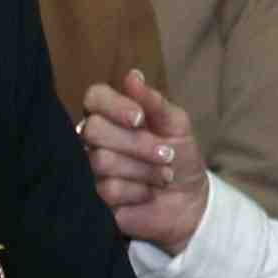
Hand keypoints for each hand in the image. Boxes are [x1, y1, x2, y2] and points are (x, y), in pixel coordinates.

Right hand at [77, 69, 210, 253]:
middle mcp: (92, 140)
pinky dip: (137, 191)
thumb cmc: (180, 156)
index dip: (115, 106)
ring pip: (102, 161)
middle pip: (94, 130)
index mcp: (109, 114)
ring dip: (144, 170)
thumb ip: (154, 101)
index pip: (94, 97)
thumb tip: (132, 75)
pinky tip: (147, 193)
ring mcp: (88, 169)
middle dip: (138, 144)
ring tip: (163, 176)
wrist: (189, 201)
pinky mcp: (92, 199)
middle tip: (167, 154)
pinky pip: (108, 190)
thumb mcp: (176, 125)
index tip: (141, 119)